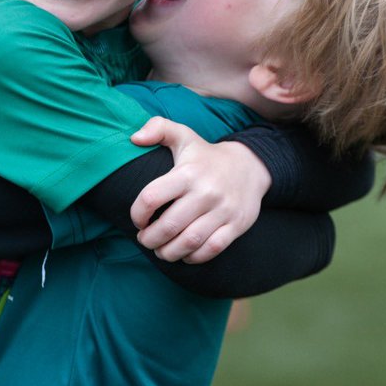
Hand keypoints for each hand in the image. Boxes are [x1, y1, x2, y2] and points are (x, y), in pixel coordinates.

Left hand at [130, 117, 270, 263]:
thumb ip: (158, 128)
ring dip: (168, 252)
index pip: (151, 198)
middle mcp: (206, 192)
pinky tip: (185, 253)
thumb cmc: (206, 156)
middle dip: (149, 240)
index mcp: (188, 172)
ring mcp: (223, 210)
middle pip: (168, 226)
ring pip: (189, 241)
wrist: (251, 166)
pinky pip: (212, 249)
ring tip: (161, 251)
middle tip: (145, 240)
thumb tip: (134, 138)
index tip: (138, 220)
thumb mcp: (184, 136)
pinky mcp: (237, 224)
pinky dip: (194, 257)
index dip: (137, 214)